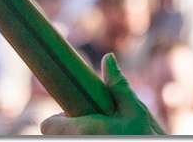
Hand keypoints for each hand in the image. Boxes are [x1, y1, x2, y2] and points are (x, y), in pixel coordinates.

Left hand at [40, 53, 165, 135]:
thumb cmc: (144, 136)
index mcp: (83, 130)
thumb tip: (108, 58)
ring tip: (102, 131)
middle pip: (58, 135)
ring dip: (80, 134)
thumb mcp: (135, 110)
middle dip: (72, 126)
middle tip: (94, 121)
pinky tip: (105, 136)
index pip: (47, 126)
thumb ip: (118, 86)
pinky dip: (88, 138)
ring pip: (69, 139)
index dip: (58, 119)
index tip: (75, 113)